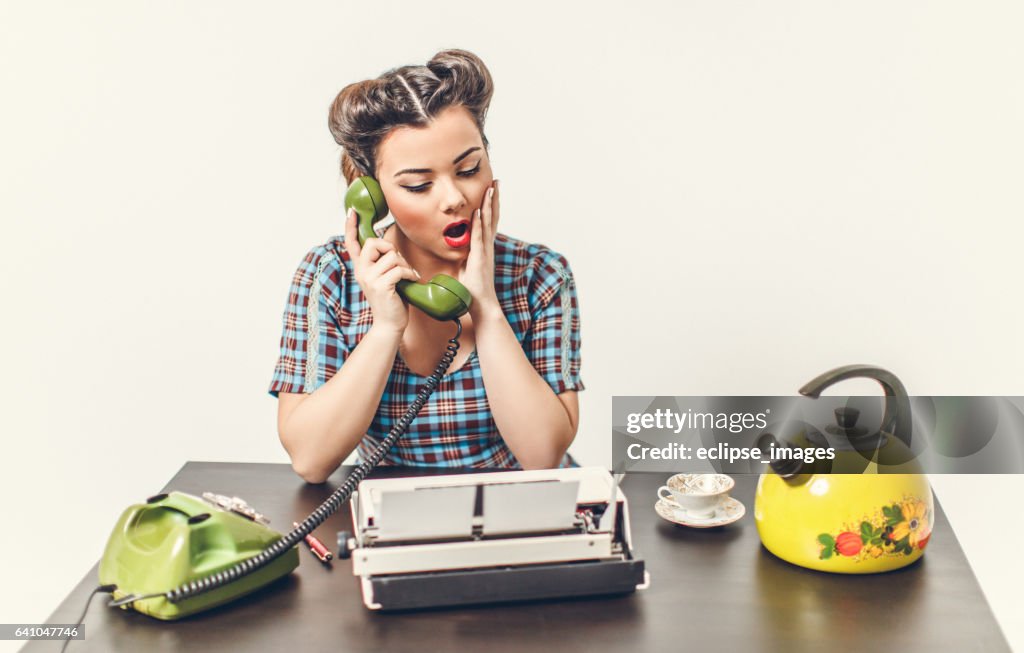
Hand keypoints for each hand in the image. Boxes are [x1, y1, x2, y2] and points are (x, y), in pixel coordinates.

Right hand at [343, 209, 418, 334]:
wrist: (389, 324)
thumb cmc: (392, 300)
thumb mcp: (384, 278)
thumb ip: (383, 263)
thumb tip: (392, 250)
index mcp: (361, 268)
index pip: (352, 243)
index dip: (351, 227)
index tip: (352, 212)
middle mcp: (361, 271)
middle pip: (374, 243)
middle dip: (391, 249)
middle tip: (399, 264)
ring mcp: (369, 278)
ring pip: (391, 257)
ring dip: (404, 265)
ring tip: (407, 276)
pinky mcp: (380, 286)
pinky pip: (399, 269)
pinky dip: (409, 274)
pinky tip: (412, 281)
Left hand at [462, 180, 501, 319]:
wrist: (482, 306)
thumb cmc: (472, 291)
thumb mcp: (464, 269)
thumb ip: (461, 256)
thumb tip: (452, 250)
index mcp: (483, 248)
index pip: (488, 221)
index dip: (490, 205)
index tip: (490, 189)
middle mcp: (487, 247)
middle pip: (493, 217)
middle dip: (494, 198)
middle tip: (496, 180)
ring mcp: (485, 252)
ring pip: (488, 223)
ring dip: (489, 205)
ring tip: (491, 187)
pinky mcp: (480, 259)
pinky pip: (479, 238)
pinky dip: (479, 224)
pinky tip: (479, 211)